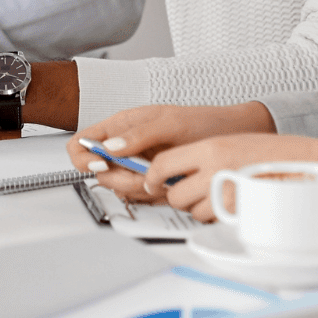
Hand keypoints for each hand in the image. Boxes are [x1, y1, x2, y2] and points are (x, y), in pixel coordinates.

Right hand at [69, 102, 276, 200]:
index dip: (83, 156)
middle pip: (98, 171)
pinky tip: (167, 185)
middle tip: (143, 175)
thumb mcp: (169, 122)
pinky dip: (150, 195)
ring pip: (118, 186)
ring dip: (137, 187)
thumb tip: (109, 147)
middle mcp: (126, 147)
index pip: (82, 142)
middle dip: (118, 177)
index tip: (102, 163)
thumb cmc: (203, 121)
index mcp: (122, 125)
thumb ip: (138, 134)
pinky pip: (139, 196)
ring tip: (161, 178)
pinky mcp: (153, 182)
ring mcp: (139, 165)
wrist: (235, 137)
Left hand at [138, 133, 317, 221]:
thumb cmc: (282, 156)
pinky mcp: (241, 216)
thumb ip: (206, 156)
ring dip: (201, 209)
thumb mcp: (236, 145)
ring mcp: (228, 195)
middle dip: (179, 197)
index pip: (164, 163)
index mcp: (212, 146)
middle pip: (174, 193)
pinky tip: (236, 207)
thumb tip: (177, 171)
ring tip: (223, 198)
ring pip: (193, 212)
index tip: (153, 182)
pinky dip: (220, 220)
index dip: (154, 177)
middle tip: (193, 194)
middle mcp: (215, 169)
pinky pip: (216, 224)